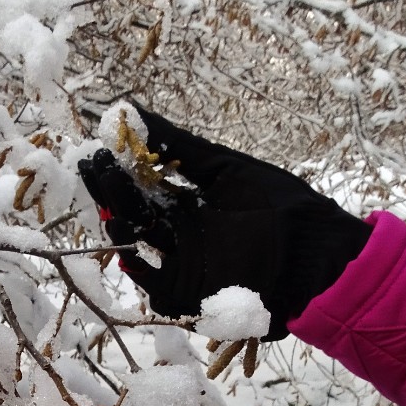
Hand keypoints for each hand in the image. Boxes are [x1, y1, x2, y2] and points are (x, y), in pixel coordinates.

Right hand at [78, 105, 369, 338]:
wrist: (311, 253)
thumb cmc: (278, 206)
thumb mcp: (225, 168)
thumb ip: (179, 145)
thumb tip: (131, 111)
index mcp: (193, 203)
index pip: (146, 186)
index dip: (122, 170)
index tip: (100, 148)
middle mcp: (185, 233)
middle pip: (136, 213)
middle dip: (113, 191)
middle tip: (94, 166)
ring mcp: (186, 264)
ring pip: (138, 246)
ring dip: (120, 224)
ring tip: (111, 197)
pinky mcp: (192, 294)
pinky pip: (155, 288)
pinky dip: (139, 271)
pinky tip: (129, 246)